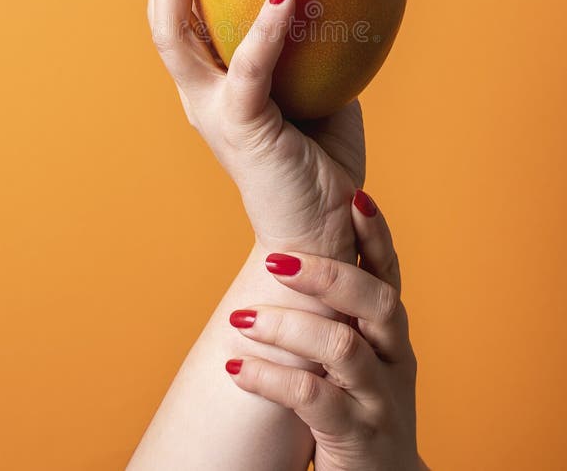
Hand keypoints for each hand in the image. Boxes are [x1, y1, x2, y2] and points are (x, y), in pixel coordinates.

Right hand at [147, 0, 364, 258]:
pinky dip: (265, 27)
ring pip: (176, 35)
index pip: (181, 20)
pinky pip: (249, 67)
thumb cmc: (318, 160)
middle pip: (162, 19)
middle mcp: (200, 95)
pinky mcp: (241, 127)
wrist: (318, 230)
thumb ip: (313, 48)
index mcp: (213, 86)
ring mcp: (213, 110)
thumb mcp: (318, 91)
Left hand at [225, 193, 426, 470]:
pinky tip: (237, 368)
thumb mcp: (358, 352)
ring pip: (342, 345)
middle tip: (276, 259)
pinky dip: (271, 378)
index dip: (377, 232)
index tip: (355, 195)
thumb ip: (339, 309)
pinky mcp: (358, 436)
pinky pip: (314, 399)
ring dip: (287, 326)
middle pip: (374, 298)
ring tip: (240, 318)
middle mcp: (394, 356)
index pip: (388, 269)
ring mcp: (380, 397)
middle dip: (326, 273)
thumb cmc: (358, 404)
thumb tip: (287, 250)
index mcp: (391, 330)